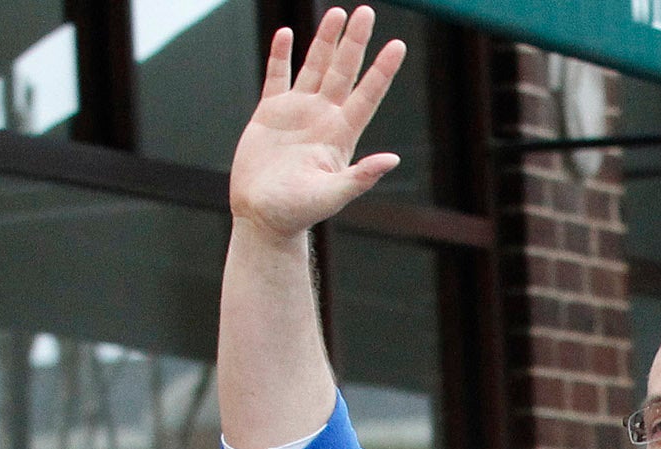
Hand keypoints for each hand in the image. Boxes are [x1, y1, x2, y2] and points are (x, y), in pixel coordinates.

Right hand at [230, 8, 406, 240]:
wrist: (263, 217)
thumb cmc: (298, 212)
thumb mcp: (331, 195)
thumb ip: (360, 177)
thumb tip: (392, 159)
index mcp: (341, 135)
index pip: (367, 95)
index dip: (382, 70)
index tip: (397, 45)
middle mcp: (323, 118)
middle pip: (343, 71)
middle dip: (354, 42)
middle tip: (366, 11)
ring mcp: (297, 112)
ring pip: (315, 67)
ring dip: (325, 41)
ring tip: (337, 13)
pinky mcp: (270, 113)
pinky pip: (277, 76)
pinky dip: (281, 55)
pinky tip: (287, 33)